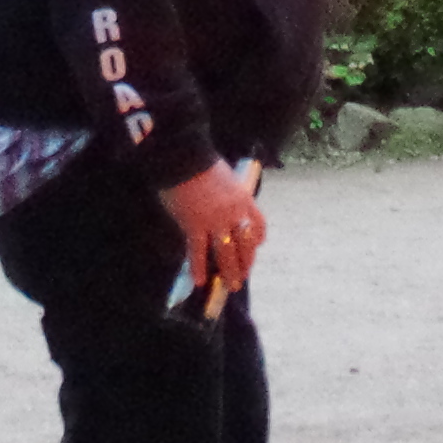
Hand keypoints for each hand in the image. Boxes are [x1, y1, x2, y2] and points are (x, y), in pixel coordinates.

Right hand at [162, 159, 266, 302]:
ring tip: (229, 285)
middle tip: (241, 278)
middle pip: (245, 245)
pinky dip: (199, 267)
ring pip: (226, 253)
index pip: (258, 225)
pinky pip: (198, 251)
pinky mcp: (195, 225)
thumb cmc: (201, 162)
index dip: (257, 240)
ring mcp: (215, 221)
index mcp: (243, 199)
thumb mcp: (224, 178)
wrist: (184, 156)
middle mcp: (234, 213)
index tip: (254, 249)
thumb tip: (219, 205)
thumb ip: (226, 195)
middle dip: (245, 264)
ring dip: (229, 272)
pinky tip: (199, 281)